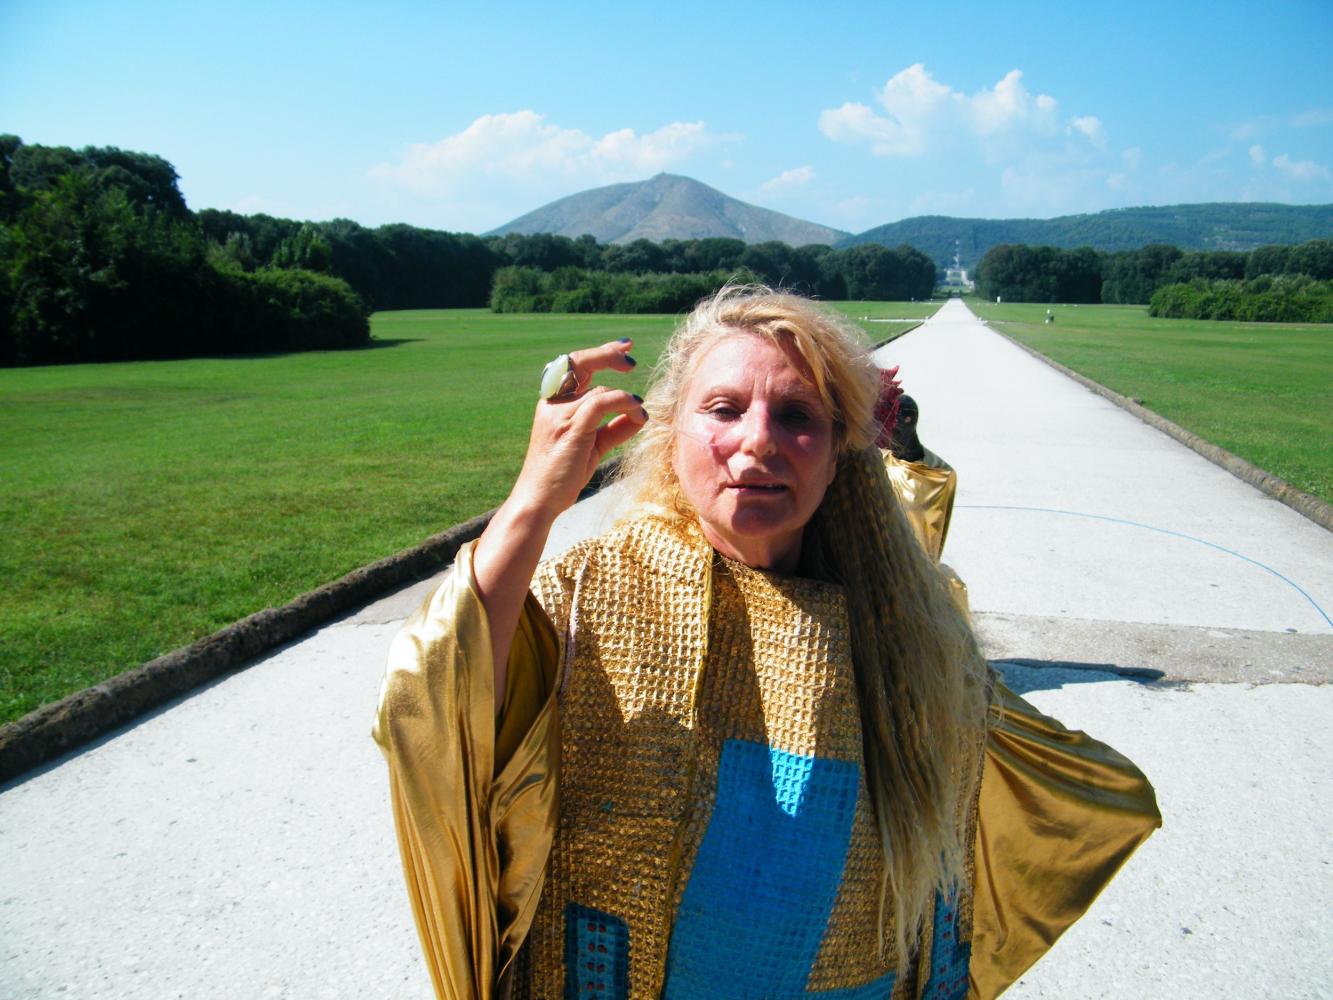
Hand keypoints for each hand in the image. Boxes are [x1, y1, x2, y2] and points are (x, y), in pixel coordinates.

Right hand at [508, 339, 646, 521]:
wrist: (538, 500)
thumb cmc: (562, 476)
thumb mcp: (592, 447)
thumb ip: (612, 429)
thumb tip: (638, 415)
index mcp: (554, 404)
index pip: (574, 367)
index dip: (600, 353)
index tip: (623, 348)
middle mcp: (553, 404)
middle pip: (579, 363)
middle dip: (607, 355)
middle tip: (631, 359)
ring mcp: (559, 414)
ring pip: (599, 390)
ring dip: (627, 398)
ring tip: (641, 413)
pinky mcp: (570, 428)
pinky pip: (601, 403)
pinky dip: (624, 403)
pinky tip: (639, 413)